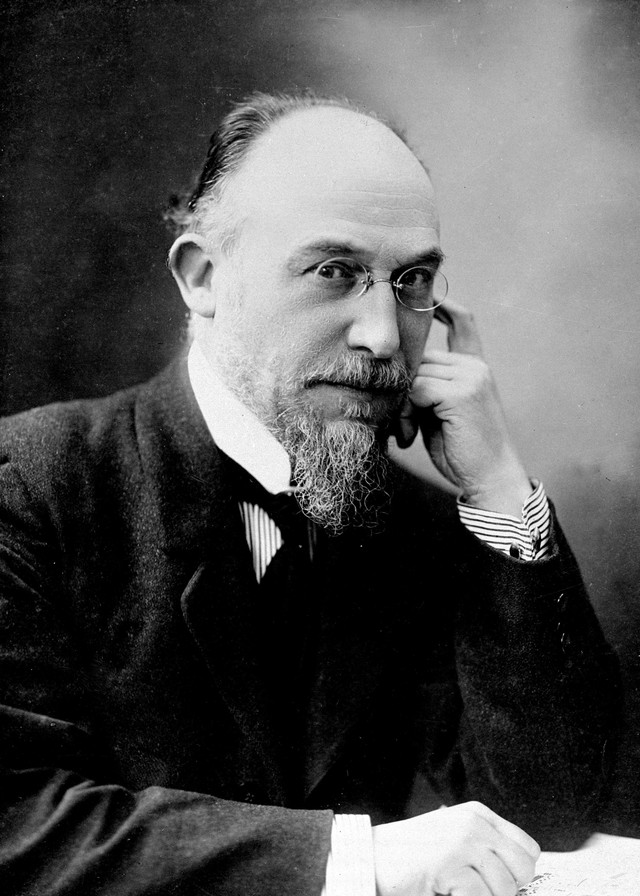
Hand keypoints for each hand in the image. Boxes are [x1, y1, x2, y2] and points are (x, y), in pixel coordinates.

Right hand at [372, 801, 539, 895]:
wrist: (370, 857)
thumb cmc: (411, 855)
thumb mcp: (453, 839)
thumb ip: (483, 848)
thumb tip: (517, 879)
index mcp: (477, 815)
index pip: (527, 848)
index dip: (518, 873)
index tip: (500, 884)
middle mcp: (474, 824)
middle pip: (523, 868)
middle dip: (507, 889)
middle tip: (479, 892)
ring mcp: (462, 842)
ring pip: (504, 888)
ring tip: (458, 891)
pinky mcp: (448, 864)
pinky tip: (448, 893)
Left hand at [396, 300, 531, 515]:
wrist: (490, 477)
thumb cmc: (462, 449)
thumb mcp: (442, 412)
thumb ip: (428, 387)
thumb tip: (398, 374)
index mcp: (476, 368)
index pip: (464, 324)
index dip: (447, 308)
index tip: (432, 297)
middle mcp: (475, 366)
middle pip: (421, 358)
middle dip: (404, 389)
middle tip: (402, 424)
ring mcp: (471, 376)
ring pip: (415, 374)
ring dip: (402, 405)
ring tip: (406, 431)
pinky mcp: (461, 392)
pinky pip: (416, 390)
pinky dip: (407, 412)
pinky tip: (411, 433)